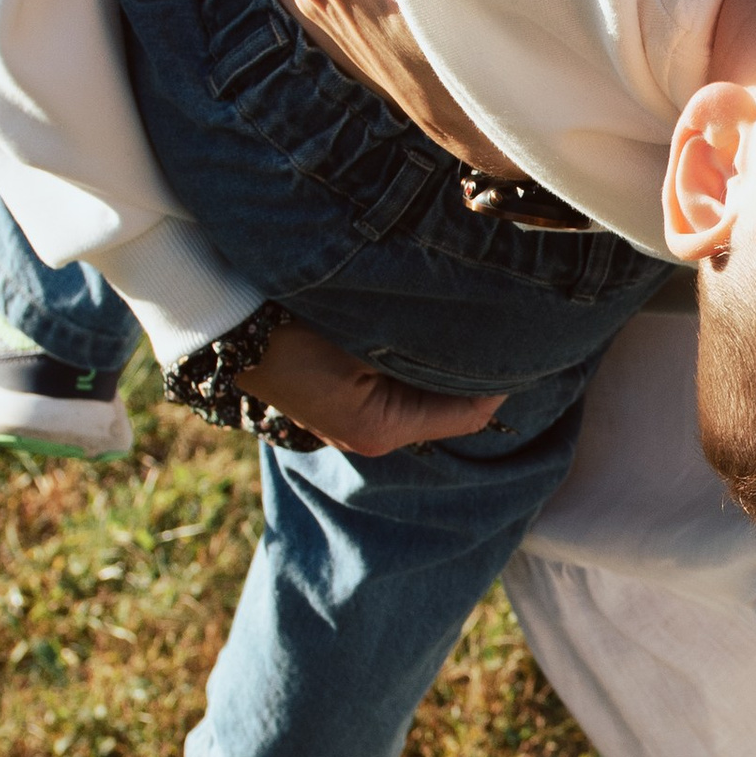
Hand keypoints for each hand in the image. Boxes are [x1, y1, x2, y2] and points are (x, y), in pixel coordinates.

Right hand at [235, 309, 502, 459]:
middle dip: (476, 370)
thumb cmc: (293, 322)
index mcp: (382, 428)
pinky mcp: (344, 403)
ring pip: (427, 394)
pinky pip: (400, 388)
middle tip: (508, 327)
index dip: (503, 375)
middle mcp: (372, 437)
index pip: (471, 413)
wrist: (227, 320)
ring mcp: (355, 423)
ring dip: (446, 364)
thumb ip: (430, 340)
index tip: (528, 337)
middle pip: (450, 407)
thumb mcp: (368, 331)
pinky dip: (417, 364)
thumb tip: (489, 338)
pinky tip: (426, 332)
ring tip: (472, 325)